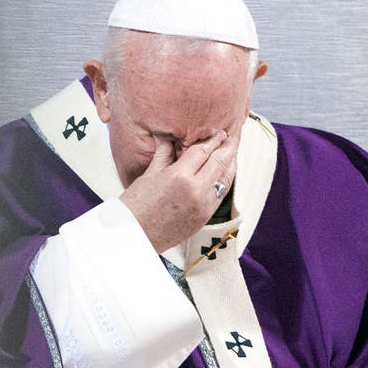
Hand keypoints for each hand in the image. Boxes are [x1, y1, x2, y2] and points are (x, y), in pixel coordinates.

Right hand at [120, 131, 236, 252]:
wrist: (134, 236)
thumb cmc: (135, 206)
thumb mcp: (149, 174)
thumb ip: (164, 154)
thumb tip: (167, 137)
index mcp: (180, 176)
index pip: (203, 151)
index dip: (213, 139)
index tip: (219, 131)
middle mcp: (196, 190)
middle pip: (219, 162)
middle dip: (228, 147)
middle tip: (233, 136)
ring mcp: (203, 206)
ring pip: (225, 179)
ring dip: (231, 164)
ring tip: (233, 152)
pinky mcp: (205, 218)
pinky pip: (221, 195)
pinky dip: (225, 181)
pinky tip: (225, 174)